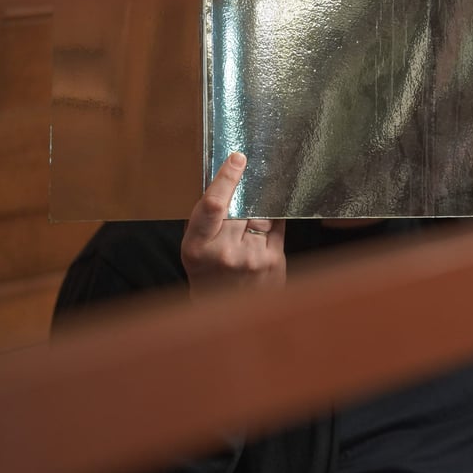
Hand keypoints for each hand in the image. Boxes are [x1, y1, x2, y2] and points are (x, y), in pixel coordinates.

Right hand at [181, 152, 285, 297]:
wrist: (226, 314)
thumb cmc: (208, 274)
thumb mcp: (196, 248)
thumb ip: (207, 220)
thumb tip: (226, 181)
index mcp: (198, 247)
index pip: (214, 205)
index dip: (226, 178)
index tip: (237, 158)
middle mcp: (225, 252)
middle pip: (242, 206)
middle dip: (245, 193)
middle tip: (248, 178)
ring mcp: (252, 257)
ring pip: (262, 214)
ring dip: (259, 207)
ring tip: (251, 217)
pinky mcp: (273, 260)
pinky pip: (276, 226)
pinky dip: (272, 219)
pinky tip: (265, 223)